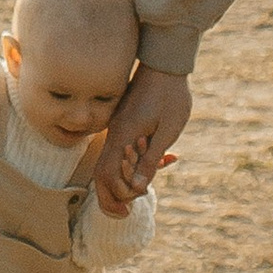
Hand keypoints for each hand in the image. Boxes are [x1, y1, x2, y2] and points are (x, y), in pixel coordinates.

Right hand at [95, 63, 192, 212]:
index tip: (132, 208)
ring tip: (155, 180)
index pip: (106, 176)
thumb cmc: (170, 96)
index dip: (115, 197)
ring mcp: (118, 126)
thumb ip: (151, 159)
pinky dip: (136, 161)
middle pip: (102, 172)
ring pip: (112, 161)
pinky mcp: (125, 121)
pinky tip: (165, 159)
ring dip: (128, 178)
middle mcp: (114, 132)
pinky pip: (123, 149)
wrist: (165, 62)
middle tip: (130, 210)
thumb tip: (139, 186)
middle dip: (114, 194)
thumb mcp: (166, 131)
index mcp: (122, 137)